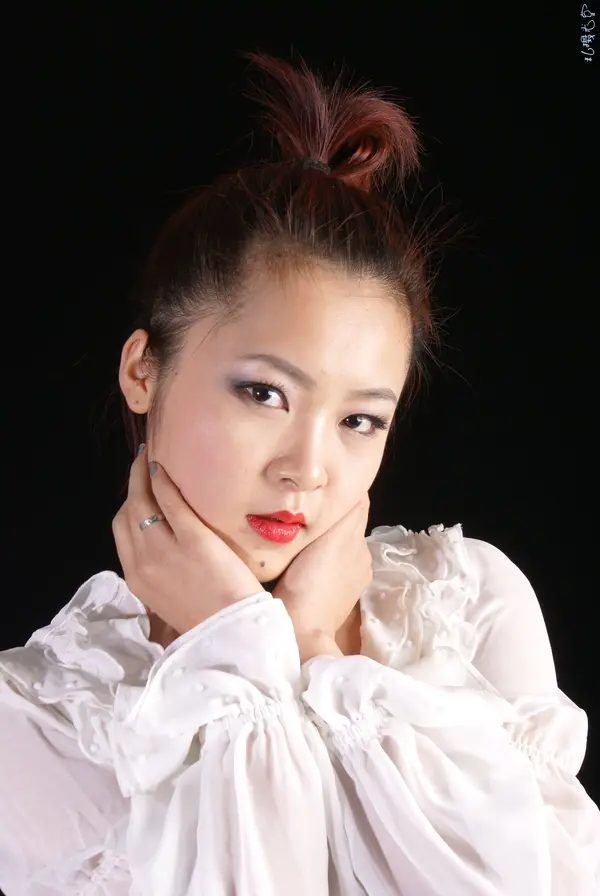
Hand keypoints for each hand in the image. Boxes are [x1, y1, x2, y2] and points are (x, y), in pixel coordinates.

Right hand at [112, 446, 263, 637]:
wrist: (233, 633)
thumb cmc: (211, 619)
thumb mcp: (171, 601)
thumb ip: (161, 576)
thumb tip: (164, 555)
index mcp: (137, 580)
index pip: (121, 532)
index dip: (127, 507)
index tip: (136, 492)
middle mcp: (144, 563)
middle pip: (126, 514)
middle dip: (131, 487)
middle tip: (140, 467)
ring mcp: (165, 551)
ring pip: (142, 503)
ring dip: (142, 476)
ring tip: (148, 459)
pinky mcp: (193, 540)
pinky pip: (171, 503)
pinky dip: (164, 482)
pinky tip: (165, 470)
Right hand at [273, 497, 371, 645]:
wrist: (298, 634)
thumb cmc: (310, 582)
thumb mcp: (333, 539)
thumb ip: (350, 514)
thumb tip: (361, 489)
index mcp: (360, 549)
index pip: (354, 514)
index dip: (339, 501)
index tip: (318, 492)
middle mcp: (359, 566)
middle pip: (343, 533)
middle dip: (327, 523)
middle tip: (300, 512)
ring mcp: (346, 587)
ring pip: (332, 553)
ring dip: (320, 544)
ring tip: (296, 537)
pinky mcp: (330, 603)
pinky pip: (323, 573)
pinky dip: (315, 565)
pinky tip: (297, 565)